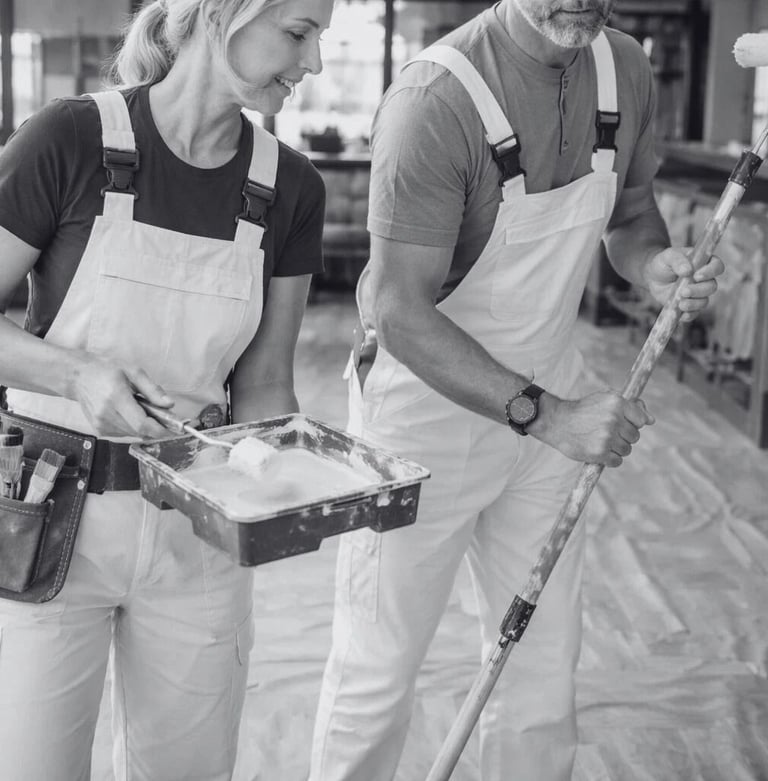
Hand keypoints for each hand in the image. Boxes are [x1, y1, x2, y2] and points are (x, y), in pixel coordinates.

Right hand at [69, 354, 173, 437]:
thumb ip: (152, 390)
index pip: (141, 424)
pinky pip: (123, 434)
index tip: (172, 429)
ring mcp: (101, 424)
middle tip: (158, 413)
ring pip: (132, 434)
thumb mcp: (134, 372)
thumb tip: (169, 405)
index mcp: (116, 397)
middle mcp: (106, 414)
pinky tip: (127, 412)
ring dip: (142, 426)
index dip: (159, 430)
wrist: (79, 376)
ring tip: (138, 408)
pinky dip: (131, 426)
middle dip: (153, 426)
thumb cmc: (107, 370)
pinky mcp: (99, 430)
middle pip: (139, 431)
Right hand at [531, 390, 654, 467]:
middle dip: (623, 436)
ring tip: (600, 441)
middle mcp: (613, 419)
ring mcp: (606, 437)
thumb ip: (631, 406)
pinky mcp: (599, 452)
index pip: (642, 420)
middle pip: (634, 436)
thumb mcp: (606, 399)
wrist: (557, 422)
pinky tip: (598, 450)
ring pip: (627, 450)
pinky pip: (617, 461)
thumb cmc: (584, 410)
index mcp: (617, 403)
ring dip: (616, 449)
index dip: (632, 423)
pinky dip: (609, 459)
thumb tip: (651, 420)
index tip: (620, 423)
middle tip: (606, 432)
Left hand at [643, 247, 723, 322]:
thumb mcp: (668, 256)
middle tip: (684, 291)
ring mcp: (698, 294)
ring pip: (704, 301)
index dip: (711, 272)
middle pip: (712, 287)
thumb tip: (687, 270)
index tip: (696, 276)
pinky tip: (681, 313)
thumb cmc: (664, 263)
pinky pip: (694, 313)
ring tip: (680, 303)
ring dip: (693, 304)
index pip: (717, 267)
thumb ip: (678, 260)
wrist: (653, 277)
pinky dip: (689, 315)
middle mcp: (705, 279)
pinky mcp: (689, 305)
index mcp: (704, 263)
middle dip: (698, 291)